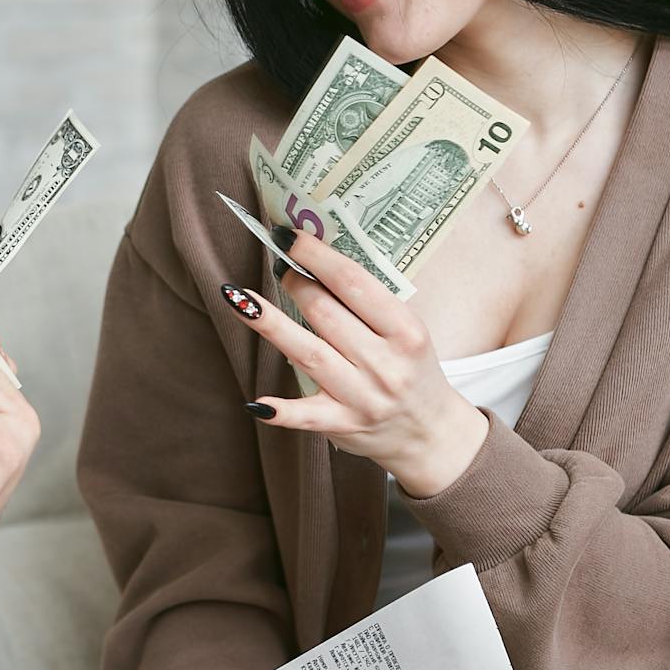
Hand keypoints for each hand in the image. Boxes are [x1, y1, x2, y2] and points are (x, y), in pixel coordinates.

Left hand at [221, 233, 488, 495]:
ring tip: (238, 299)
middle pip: (325, 314)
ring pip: (307, 354)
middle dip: (294, 284)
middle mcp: (385, 364)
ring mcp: (363, 397)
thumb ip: (368, 304)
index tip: (288, 236)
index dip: (315, 256)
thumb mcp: (406, 332)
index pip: (354, 283)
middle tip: (278, 268)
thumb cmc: (412, 370)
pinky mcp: (344, 425)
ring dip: (270, 324)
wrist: (430, 433)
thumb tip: (313, 262)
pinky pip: (307, 416)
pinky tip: (255, 401)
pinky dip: (281, 410)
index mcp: (406, 332)